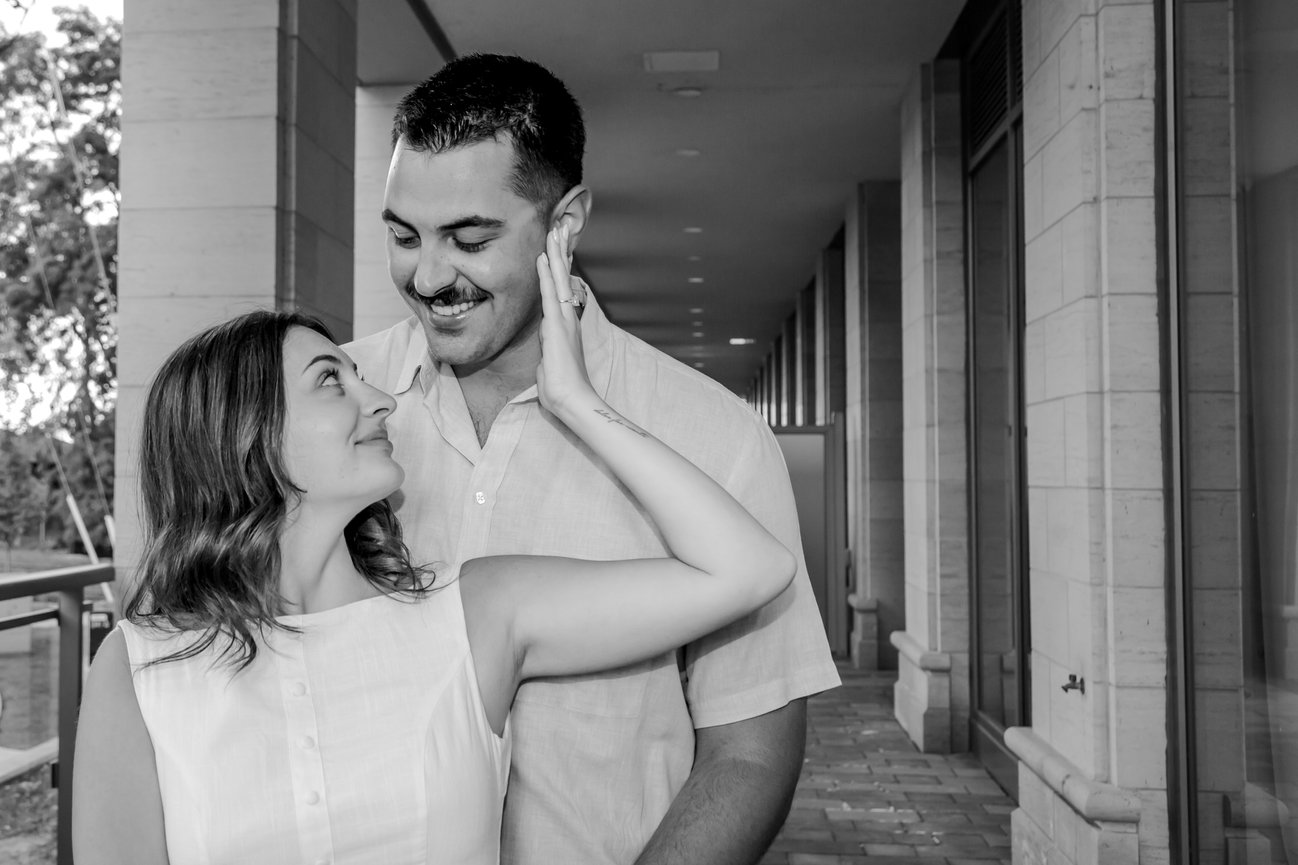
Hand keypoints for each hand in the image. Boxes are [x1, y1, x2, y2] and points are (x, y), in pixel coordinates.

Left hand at [536, 225, 596, 415]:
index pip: (560, 290)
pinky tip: (543, 256)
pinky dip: (545, 273)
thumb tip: (546, 353)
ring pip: (558, 279)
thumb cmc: (562, 389)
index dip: (558, 268)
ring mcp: (563, 320)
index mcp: (565, 326)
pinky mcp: (556, 325)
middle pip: (563, 277)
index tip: (557, 247)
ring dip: (557, 253)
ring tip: (556, 230)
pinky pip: (549, 293)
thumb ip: (548, 354)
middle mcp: (567, 318)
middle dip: (562, 251)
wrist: (572, 400)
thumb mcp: (551, 365)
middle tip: (561, 226)